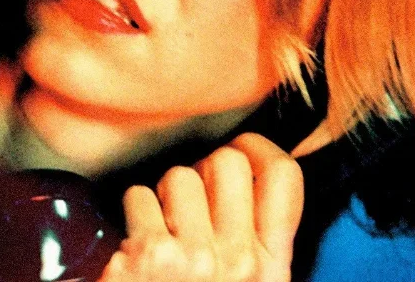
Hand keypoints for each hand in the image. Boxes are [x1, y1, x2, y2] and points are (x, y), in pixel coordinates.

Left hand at [97, 133, 303, 281]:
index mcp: (272, 265)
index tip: (242, 149)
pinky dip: (131, 214)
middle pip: (229, 161)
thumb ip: (259, 239)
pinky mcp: (150, 255)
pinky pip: (138, 196)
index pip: (283, 176)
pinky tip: (135, 244)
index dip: (259, 148)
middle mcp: (241, 260)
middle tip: (190, 201)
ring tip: (161, 228)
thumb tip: (249, 174)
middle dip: (203, 170)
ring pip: (180, 176)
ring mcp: (196, 257)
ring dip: (163, 195)